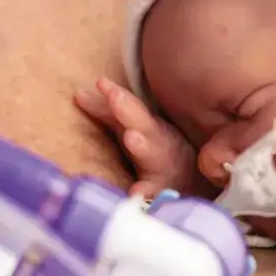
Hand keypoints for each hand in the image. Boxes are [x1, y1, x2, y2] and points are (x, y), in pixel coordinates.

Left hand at [74, 77, 212, 197]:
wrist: (197, 187)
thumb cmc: (161, 155)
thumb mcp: (137, 130)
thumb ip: (108, 114)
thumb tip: (78, 93)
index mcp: (151, 128)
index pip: (131, 108)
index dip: (118, 97)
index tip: (101, 82)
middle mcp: (160, 145)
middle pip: (145, 125)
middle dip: (130, 111)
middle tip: (115, 98)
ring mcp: (164, 168)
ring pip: (155, 155)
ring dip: (143, 146)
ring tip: (132, 138)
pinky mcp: (164, 192)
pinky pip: (156, 193)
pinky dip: (147, 192)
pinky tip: (134, 192)